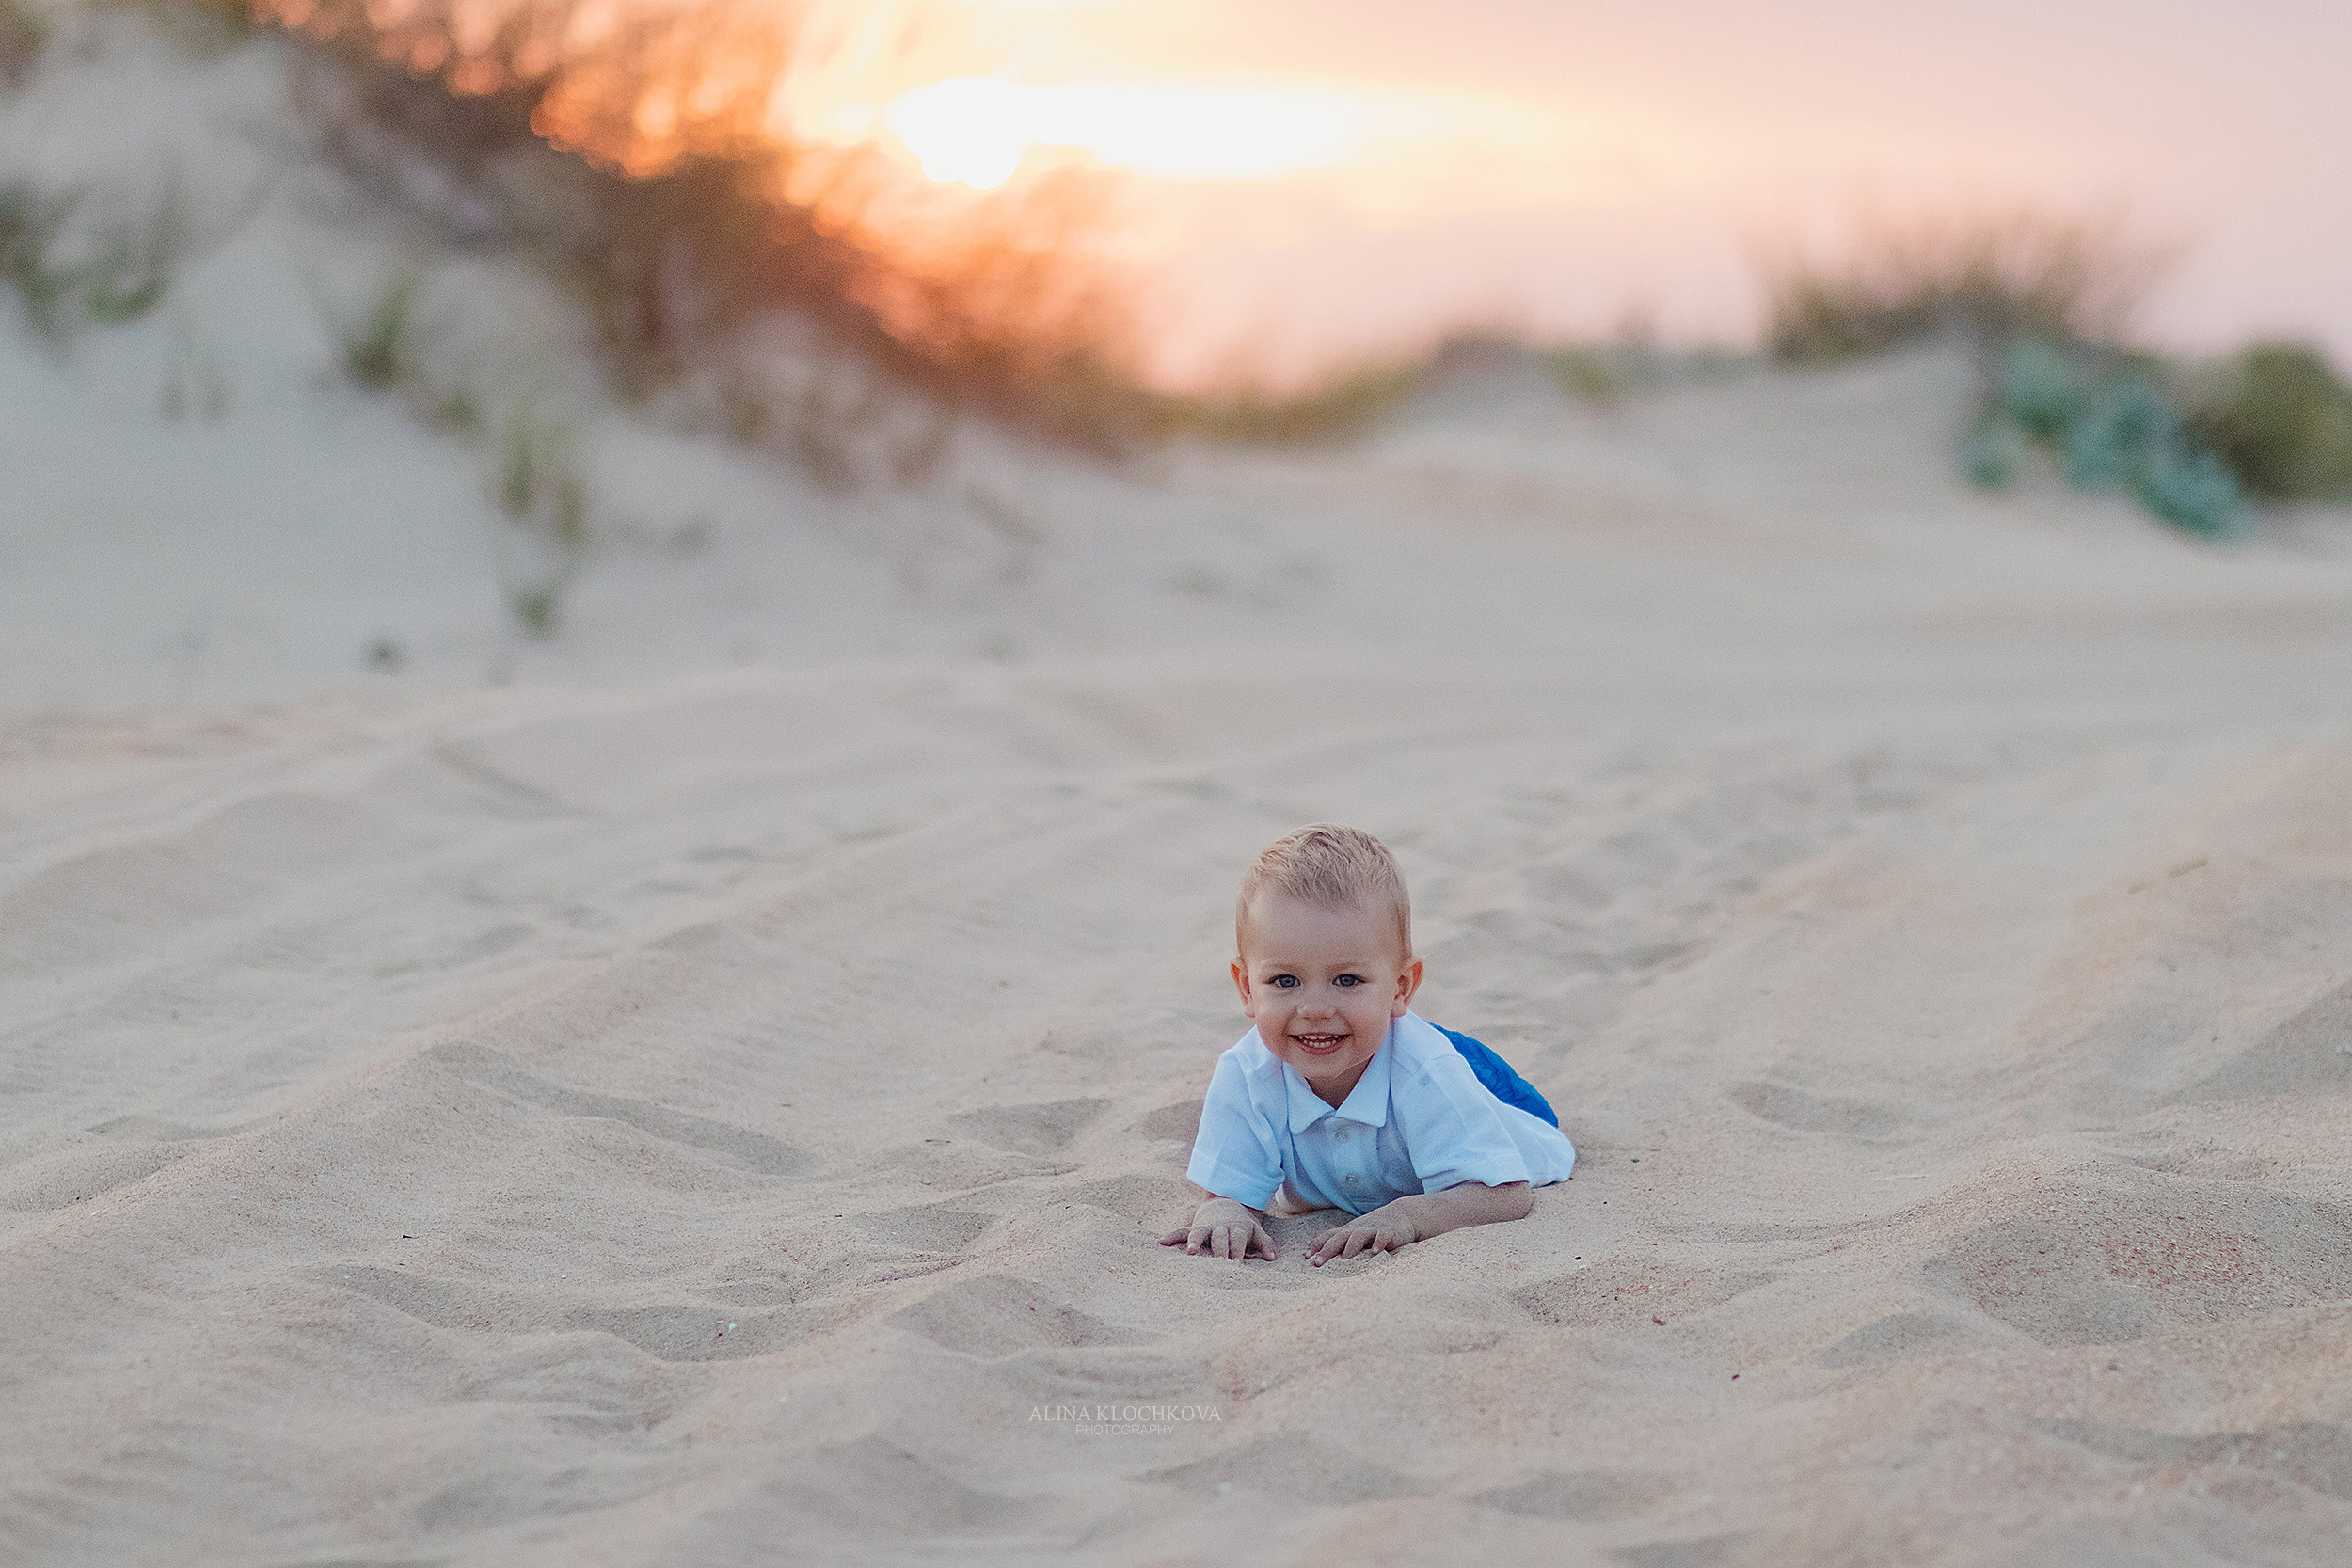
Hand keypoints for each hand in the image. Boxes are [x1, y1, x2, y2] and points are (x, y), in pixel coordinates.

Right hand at [1160, 1196, 1279, 1260]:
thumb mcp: (1256, 1231)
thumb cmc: (1243, 1226)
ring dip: (1194, 1242)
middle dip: (1219, 1250)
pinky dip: (1172, 1236)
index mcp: (1237, 1229)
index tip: (1237, 1265)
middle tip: (1218, 1263)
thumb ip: (1265, 1244)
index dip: (1237, 1251)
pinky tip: (1161, 1242)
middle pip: (1220, 1238)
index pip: (1238, 1240)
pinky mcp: (1194, 1228)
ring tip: (1190, 1253)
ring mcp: (1206, 1227)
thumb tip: (1273, 1258)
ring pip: (1199, 1233)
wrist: (1227, 1203)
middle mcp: (1220, 1227)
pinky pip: (1181, 1231)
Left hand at [1305, 1201, 1424, 1265]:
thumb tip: (1321, 1258)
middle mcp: (1357, 1229)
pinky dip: (1378, 1243)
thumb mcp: (1357, 1235)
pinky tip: (1374, 1253)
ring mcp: (1373, 1229)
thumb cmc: (1376, 1229)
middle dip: (1327, 1250)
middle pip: (1339, 1238)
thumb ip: (1342, 1245)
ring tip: (1345, 1258)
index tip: (1305, 1257)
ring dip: (1351, 1246)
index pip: (1329, 1236)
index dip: (1317, 1245)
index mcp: (1349, 1231)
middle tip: (1317, 1263)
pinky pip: (1383, 1236)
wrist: (1403, 1215)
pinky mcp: (1389, 1231)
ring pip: (1358, 1235)